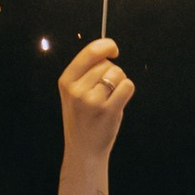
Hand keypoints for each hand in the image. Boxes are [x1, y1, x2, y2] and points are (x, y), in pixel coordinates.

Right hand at [58, 35, 133, 159]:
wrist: (83, 149)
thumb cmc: (83, 118)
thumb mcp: (73, 93)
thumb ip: (86, 71)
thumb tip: (108, 49)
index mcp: (66, 81)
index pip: (89, 52)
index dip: (106, 45)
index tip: (113, 49)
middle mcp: (77, 90)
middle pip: (107, 64)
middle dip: (111, 72)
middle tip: (105, 91)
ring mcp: (92, 101)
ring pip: (118, 73)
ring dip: (120, 82)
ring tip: (111, 97)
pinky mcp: (108, 111)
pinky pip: (127, 86)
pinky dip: (127, 90)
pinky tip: (118, 102)